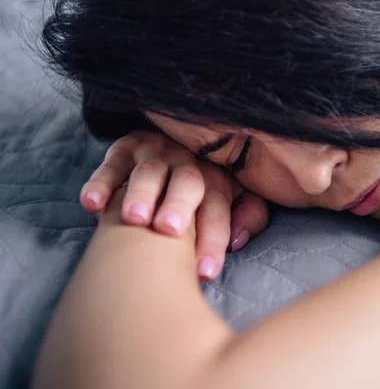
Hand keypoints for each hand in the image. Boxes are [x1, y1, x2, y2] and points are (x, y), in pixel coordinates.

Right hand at [79, 132, 268, 279]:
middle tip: (169, 230)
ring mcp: (156, 154)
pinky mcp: (124, 149)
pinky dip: (101, 182)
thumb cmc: (203, 190)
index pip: (218, 209)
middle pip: (188, 183)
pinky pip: (111, 164)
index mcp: (216, 179)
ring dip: (141, 192)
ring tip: (134, 218)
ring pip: (149, 171)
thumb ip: (248, 216)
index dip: (214, 238)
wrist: (174, 147)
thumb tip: (239, 241)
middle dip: (179, 205)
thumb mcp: (235, 198)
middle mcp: (188, 163)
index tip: (205, 271)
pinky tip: (92, 203)